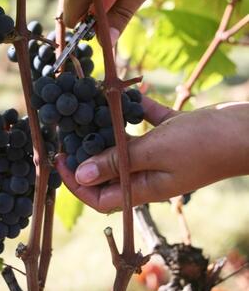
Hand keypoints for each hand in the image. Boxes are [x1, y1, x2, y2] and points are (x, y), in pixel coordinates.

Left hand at [56, 101, 248, 212]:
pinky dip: (136, 109)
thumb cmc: (204, 144)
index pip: (101, 196)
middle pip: (109, 169)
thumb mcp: (155, 152)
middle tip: (69, 129)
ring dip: (109, 128)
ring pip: (126, 143)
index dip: (77, 183)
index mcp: (145, 187)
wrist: (245, 130)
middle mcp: (151, 173)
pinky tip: (127, 93)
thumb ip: (118, 162)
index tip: (60, 158)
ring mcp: (162, 152)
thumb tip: (81, 175)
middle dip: (87, 152)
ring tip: (89, 108)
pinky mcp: (173, 132)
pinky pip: (147, 121)